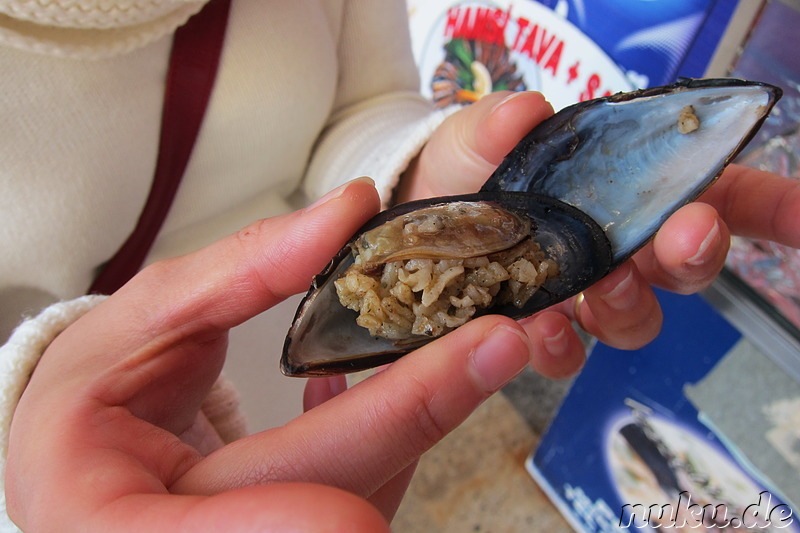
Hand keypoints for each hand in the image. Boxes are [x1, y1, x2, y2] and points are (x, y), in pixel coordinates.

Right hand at [7, 178, 550, 532]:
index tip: (361, 506)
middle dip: (410, 422)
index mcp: (110, 514)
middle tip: (493, 347)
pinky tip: (381, 380)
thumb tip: (347, 213)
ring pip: (361, 494)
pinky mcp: (298, 528)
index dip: (284, 517)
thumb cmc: (94, 391)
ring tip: (463, 345)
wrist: (95, 449)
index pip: (207, 525)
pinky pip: (368, 488)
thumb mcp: (142, 317)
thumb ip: (244, 270)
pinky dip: (394, 431)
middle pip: (315, 494)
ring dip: (418, 417)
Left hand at [399, 91, 799, 368]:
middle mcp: (618, 249)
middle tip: (680, 239)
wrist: (411, 229)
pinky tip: (535, 329)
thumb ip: (495, 128)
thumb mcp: (472, 144)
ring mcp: (583, 298)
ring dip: (625, 306)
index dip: (772, 209)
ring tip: (592, 290)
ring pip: (636, 318)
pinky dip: (558, 345)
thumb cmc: (459, 178)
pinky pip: (569, 355)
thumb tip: (526, 109)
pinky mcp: (544, 334)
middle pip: (686, 265)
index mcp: (624, 193)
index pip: (715, 196)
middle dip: (692, 254)